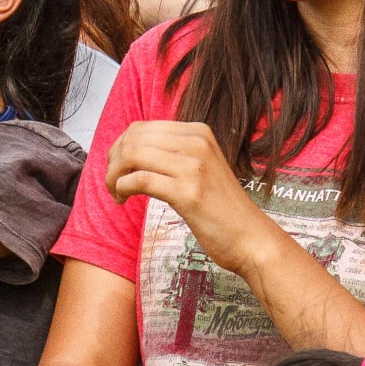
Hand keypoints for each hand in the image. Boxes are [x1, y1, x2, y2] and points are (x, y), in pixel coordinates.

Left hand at [106, 120, 259, 270]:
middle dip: (113, 162)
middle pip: (133, 139)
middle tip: (112, 183)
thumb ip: (173, 154)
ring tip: (117, 193)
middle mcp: (196, 143)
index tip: (116, 169)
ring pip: (132, 156)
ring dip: (113, 176)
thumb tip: (128, 150)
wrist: (251, 237)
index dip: (119, 147)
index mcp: (198, 132)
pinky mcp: (188, 192)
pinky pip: (140, 180)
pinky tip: (124, 200)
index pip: (141, 128)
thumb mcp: (200, 167)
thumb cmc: (221, 208)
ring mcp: (194, 166)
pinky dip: (122, 188)